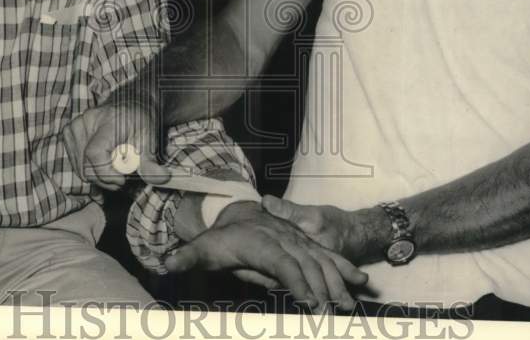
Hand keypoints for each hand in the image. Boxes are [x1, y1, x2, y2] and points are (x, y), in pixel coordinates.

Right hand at [61, 97, 169, 190]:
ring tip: (114, 171)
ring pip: (80, 169)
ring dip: (97, 178)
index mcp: (107, 120)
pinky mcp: (69, 134)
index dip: (107, 173)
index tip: (123, 179)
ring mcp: (74, 127)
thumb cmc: (141, 121)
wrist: (132, 104)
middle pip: (86, 166)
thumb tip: (162, 179)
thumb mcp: (150, 140)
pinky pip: (75, 165)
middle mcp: (86, 121)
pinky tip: (102, 171)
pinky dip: (89, 173)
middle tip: (122, 177)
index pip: (95, 153)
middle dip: (105, 179)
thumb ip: (151, 162)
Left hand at [165, 201, 367, 311]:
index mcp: (263, 244)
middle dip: (322, 290)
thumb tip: (167, 263)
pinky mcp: (308, 246)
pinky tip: (362, 281)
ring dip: (338, 283)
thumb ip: (188, 257)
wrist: (240, 212)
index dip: (296, 281)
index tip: (308, 302)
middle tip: (331, 316)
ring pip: (323, 261)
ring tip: (348, 305)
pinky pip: (330, 256)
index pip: (283, 263)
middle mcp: (286, 241)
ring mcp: (299, 242)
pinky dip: (346, 268)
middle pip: (308, 266)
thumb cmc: (223, 236)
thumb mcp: (204, 246)